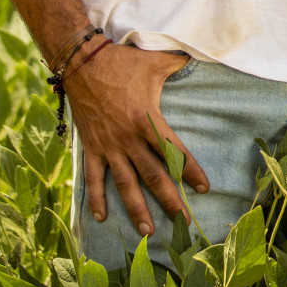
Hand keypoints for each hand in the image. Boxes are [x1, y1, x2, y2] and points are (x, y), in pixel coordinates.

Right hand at [67, 45, 208, 236]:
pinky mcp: (91, 148)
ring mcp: (109, 146)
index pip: (175, 152)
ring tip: (147, 231)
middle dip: (170, 200)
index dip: (191, 171)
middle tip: (183, 223)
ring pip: (125, 184)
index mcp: (149, 120)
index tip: (204, 189)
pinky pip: (93, 178)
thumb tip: (197, 55)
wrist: (82, 64)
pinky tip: (100, 218)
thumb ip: (178, 63)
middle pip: (154, 176)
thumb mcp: (156, 61)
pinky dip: (96, 198)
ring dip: (136, 209)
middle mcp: (129, 139)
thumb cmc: (122, 62)